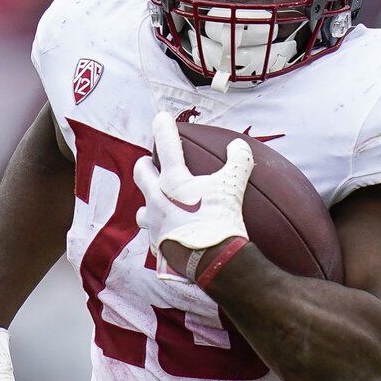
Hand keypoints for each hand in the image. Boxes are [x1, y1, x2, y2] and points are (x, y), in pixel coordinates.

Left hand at [132, 109, 250, 279]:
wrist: (213, 262)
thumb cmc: (221, 220)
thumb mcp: (234, 185)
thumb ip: (239, 160)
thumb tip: (239, 145)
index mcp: (173, 181)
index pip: (167, 145)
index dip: (164, 128)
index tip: (161, 118)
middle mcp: (157, 199)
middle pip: (141, 173)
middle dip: (146, 165)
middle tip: (152, 162)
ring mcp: (155, 224)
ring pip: (142, 209)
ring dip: (149, 203)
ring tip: (157, 203)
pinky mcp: (158, 246)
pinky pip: (154, 235)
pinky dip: (161, 231)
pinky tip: (170, 233)